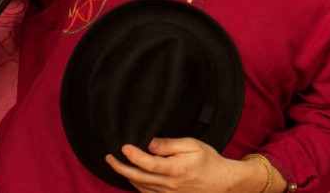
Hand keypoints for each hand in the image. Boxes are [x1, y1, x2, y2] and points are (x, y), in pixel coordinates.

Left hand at [106, 137, 267, 192]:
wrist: (221, 183)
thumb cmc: (208, 161)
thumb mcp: (193, 146)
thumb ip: (170, 145)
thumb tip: (150, 143)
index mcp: (175, 170)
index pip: (148, 164)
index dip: (133, 155)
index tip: (123, 146)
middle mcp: (168, 185)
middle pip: (138, 177)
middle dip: (120, 167)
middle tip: (108, 157)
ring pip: (140, 186)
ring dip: (126, 175)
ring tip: (116, 164)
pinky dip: (136, 184)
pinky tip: (131, 175)